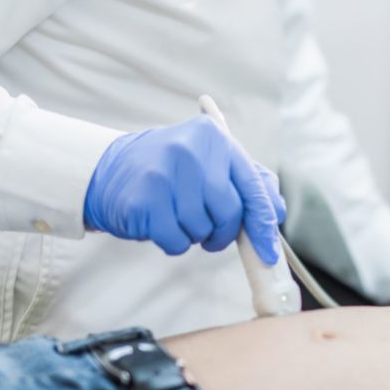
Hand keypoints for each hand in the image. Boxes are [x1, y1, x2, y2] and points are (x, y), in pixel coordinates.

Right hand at [83, 116, 286, 262]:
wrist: (112, 170)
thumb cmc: (175, 171)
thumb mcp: (213, 163)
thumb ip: (249, 182)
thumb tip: (278, 212)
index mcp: (215, 138)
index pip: (251, 186)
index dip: (263, 223)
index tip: (268, 251)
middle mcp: (190, 150)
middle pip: (228, 211)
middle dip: (224, 231)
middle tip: (211, 233)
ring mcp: (163, 173)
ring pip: (202, 228)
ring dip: (196, 235)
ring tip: (180, 217)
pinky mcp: (142, 200)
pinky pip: (176, 241)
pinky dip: (175, 243)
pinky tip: (162, 224)